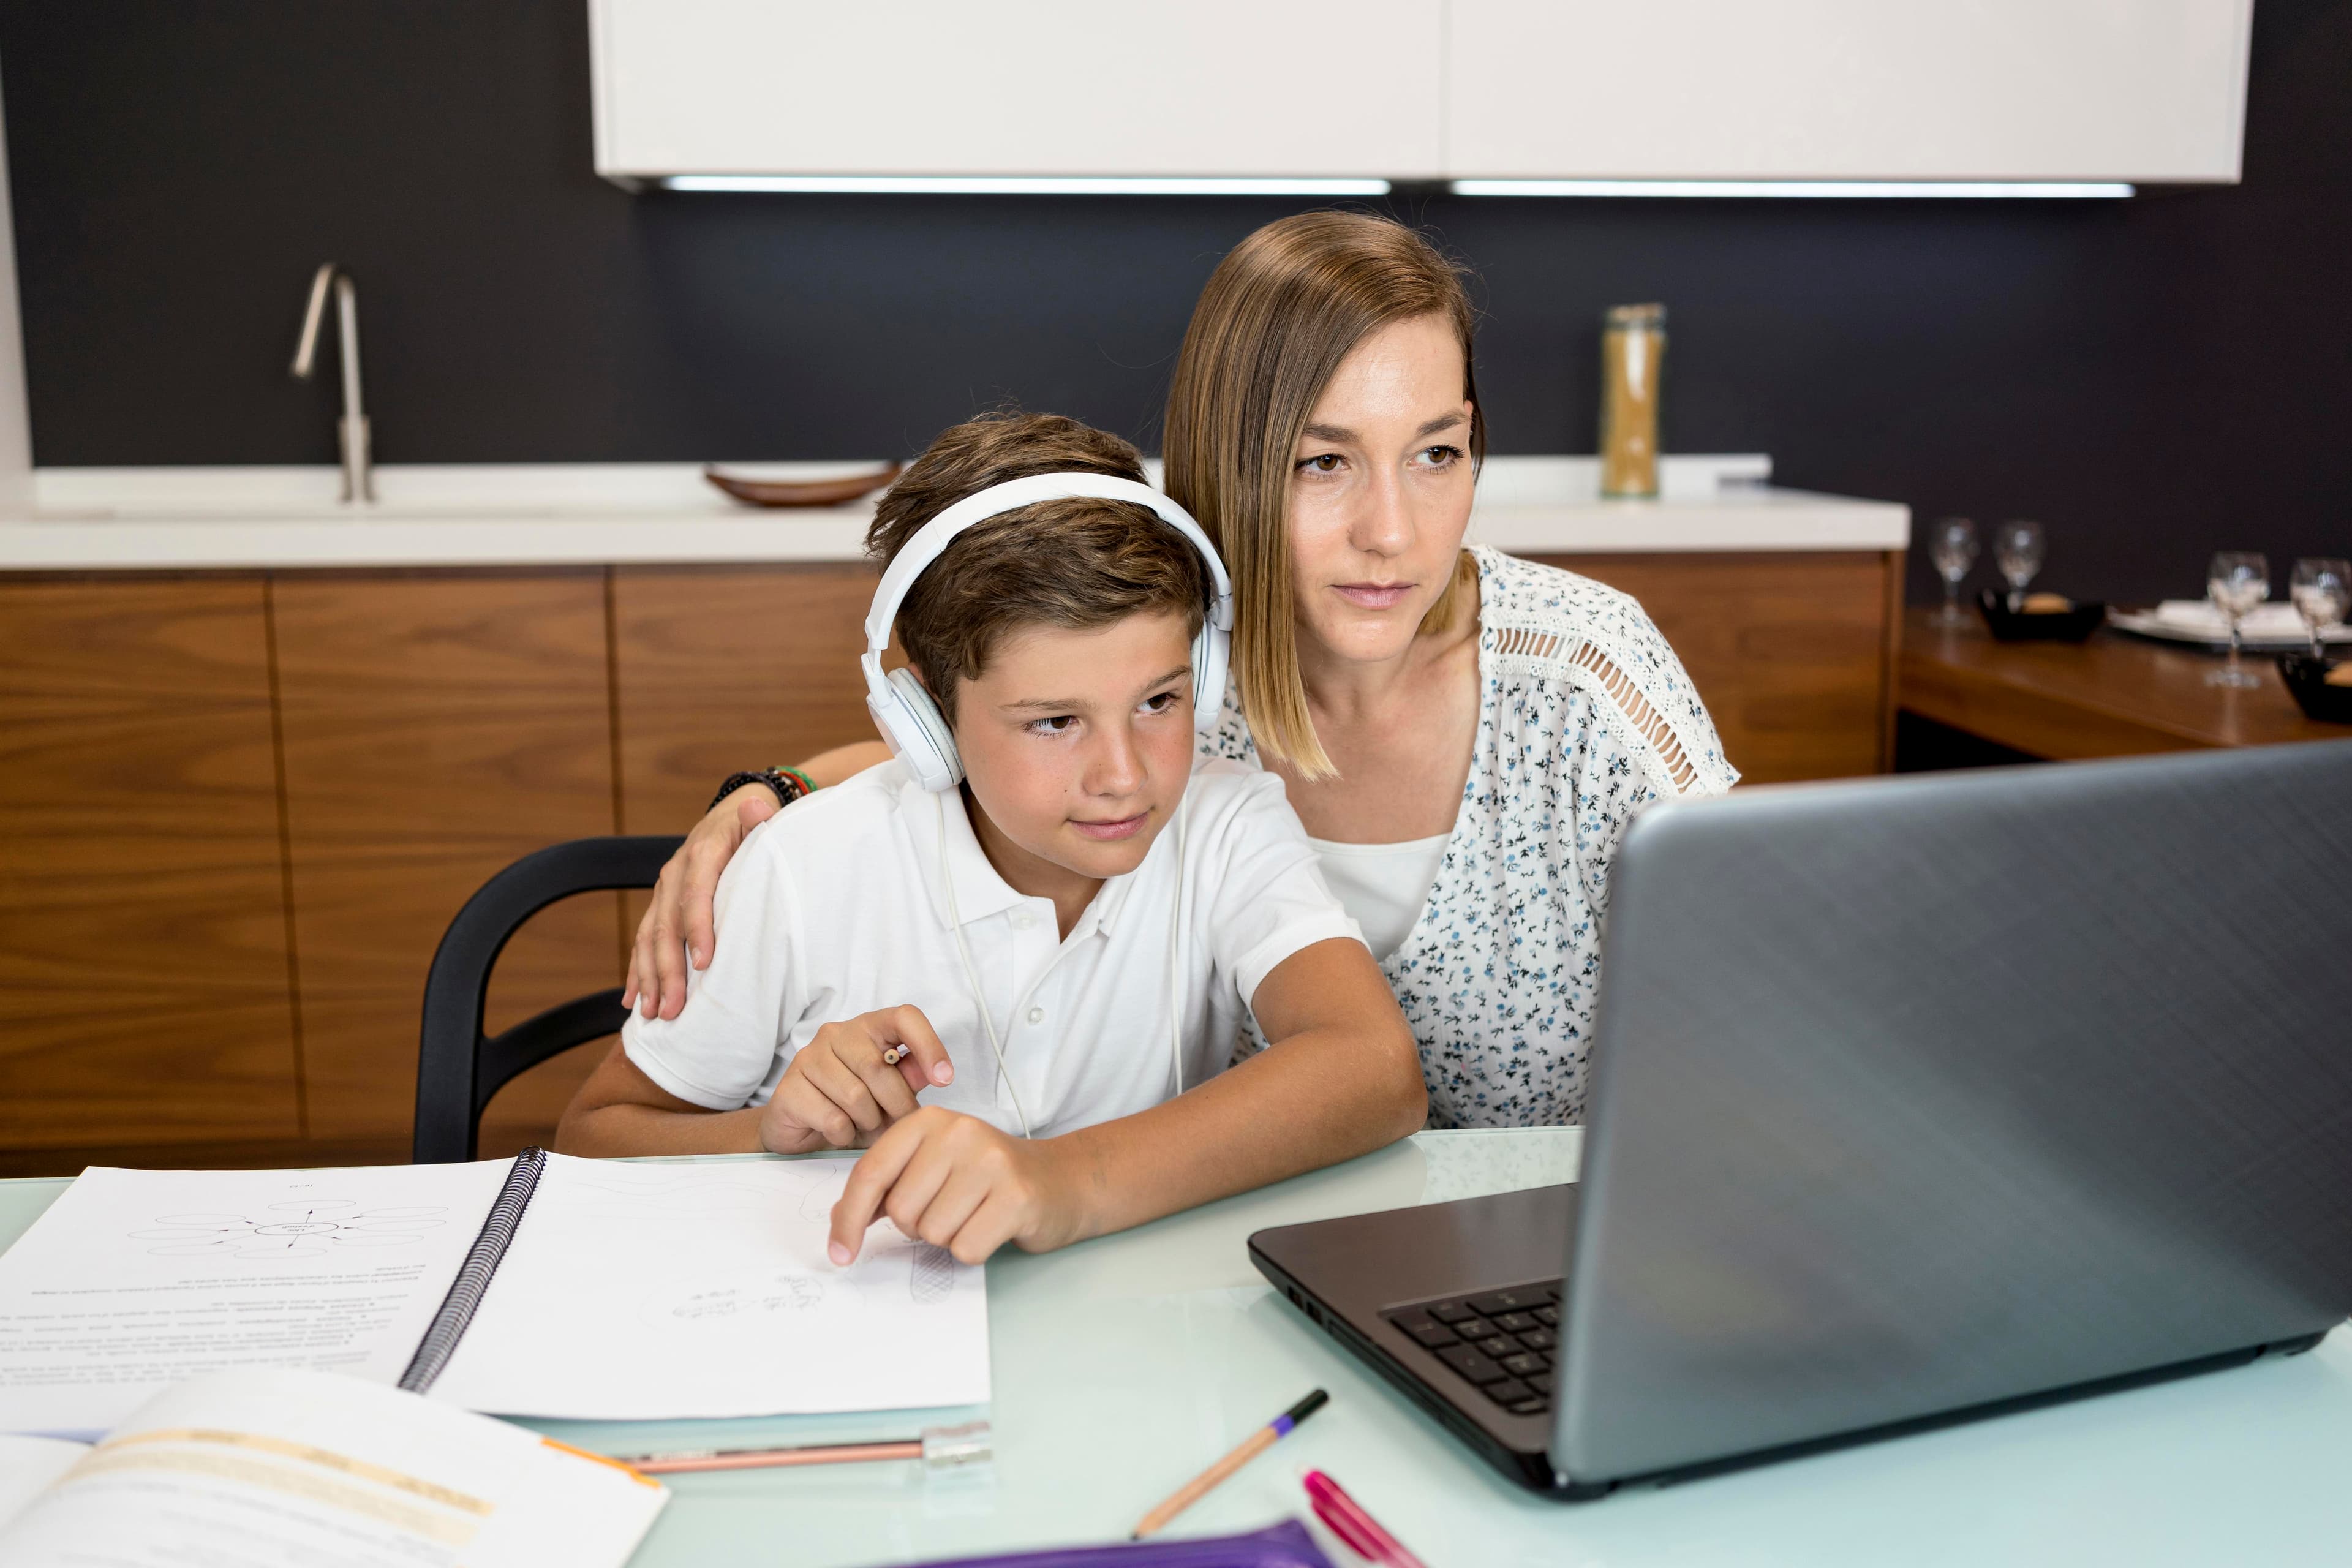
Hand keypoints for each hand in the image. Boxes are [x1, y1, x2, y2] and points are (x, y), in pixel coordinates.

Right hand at [624, 784, 777, 1019]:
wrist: (731, 814)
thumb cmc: (755, 826)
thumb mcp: (760, 818)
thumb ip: (759, 818)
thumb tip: (755, 806)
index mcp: (702, 853)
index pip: (696, 894)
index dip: (698, 929)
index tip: (704, 965)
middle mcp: (675, 873)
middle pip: (667, 925)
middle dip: (668, 970)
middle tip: (673, 1008)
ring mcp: (663, 890)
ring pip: (649, 937)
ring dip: (648, 977)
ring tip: (653, 1013)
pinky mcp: (660, 904)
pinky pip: (643, 940)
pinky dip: (637, 971)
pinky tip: (633, 1001)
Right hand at [758, 1006, 956, 1154]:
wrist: (804, 1134)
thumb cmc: (854, 1109)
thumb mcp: (890, 1094)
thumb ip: (910, 1078)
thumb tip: (933, 1071)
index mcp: (869, 1027)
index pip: (904, 1017)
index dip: (928, 1045)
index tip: (944, 1079)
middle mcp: (836, 1034)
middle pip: (879, 1067)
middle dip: (896, 1105)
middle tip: (893, 1122)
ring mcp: (809, 1057)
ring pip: (855, 1096)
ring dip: (868, 1122)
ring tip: (863, 1125)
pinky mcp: (789, 1087)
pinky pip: (832, 1118)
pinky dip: (844, 1135)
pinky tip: (839, 1133)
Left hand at [829, 1107, 1087, 1265]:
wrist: (1061, 1180)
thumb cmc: (988, 1177)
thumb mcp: (934, 1165)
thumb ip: (887, 1186)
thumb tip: (841, 1220)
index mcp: (929, 1120)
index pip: (870, 1173)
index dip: (848, 1220)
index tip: (839, 1254)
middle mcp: (959, 1132)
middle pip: (900, 1210)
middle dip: (917, 1225)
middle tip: (950, 1209)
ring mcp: (991, 1162)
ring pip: (932, 1233)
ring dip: (948, 1237)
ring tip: (974, 1214)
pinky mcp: (1016, 1197)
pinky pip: (966, 1248)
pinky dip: (974, 1249)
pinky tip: (992, 1226)